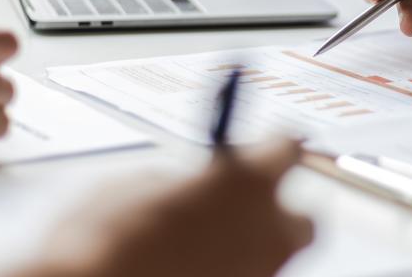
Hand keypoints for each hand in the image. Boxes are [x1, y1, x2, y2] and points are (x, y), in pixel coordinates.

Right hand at [24, 140, 312, 276]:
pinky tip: (196, 265)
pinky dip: (231, 271)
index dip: (272, 148)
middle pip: (303, 220)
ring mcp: (261, 274)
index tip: (263, 149)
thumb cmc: (108, 236)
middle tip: (241, 209)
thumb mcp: (141, 185)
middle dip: (278, 214)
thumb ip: (187, 182)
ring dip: (251, 247)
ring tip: (207, 244)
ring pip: (276, 259)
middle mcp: (267, 231)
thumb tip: (195, 188)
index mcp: (247, 180)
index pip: (287, 148)